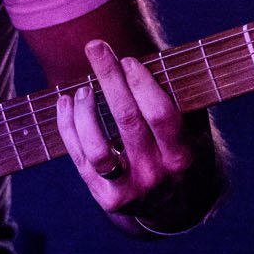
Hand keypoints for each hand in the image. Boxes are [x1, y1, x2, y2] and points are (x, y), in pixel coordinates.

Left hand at [55, 38, 193, 224]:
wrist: (167, 206)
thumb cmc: (173, 152)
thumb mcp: (188, 133)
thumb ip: (175, 101)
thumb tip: (150, 57)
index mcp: (181, 156)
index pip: (161, 115)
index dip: (143, 84)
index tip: (127, 60)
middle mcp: (156, 175)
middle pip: (128, 121)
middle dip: (110, 79)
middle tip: (95, 47)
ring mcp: (129, 190)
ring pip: (98, 149)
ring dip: (86, 112)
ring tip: (82, 89)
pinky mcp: (105, 197)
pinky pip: (80, 159)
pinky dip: (68, 127)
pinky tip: (65, 102)